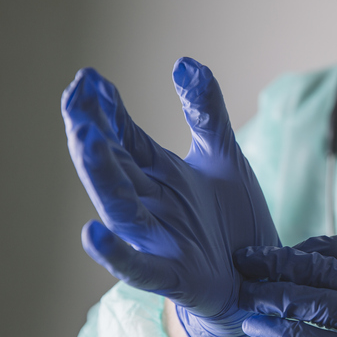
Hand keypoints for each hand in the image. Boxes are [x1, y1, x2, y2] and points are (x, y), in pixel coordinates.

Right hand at [61, 57, 279, 336]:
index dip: (108, 110)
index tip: (89, 77)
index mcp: (160, 175)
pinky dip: (115, 253)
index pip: (125, 137)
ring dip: (102, 176)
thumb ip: (206, 114)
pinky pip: (138, 267)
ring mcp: (159, 240)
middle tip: (76, 97)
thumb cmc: (234, 218)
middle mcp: (152, 204)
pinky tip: (91, 234)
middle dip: (94, 133)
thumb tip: (185, 61)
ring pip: (121, 207)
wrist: (260, 274)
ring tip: (86, 140)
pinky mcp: (173, 275)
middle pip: (116, 166)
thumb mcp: (224, 156)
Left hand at [235, 235, 336, 336]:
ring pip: (314, 302)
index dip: (303, 248)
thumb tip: (311, 268)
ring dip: (271, 295)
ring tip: (244, 293)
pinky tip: (257, 327)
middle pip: (322, 269)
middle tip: (244, 260)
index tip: (276, 254)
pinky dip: (280, 333)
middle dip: (277, 262)